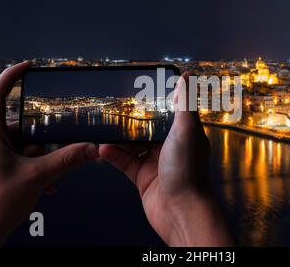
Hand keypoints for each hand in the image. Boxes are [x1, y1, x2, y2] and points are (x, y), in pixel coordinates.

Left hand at [0, 62, 98, 245]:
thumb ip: (67, 159)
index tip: (27, 67)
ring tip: (51, 175)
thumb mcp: (37, 177)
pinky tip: (48, 185)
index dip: (11, 77)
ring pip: (26, 146)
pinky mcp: (1, 170)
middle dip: (43, 137)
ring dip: (43, 158)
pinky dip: (38, 169)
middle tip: (59, 139)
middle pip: (22, 125)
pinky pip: (24, 161)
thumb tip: (91, 148)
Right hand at [99, 73, 234, 245]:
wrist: (179, 211)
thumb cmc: (187, 171)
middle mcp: (170, 148)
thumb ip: (184, 104)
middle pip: (147, 128)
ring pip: (133, 145)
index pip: (168, 113)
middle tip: (114, 108)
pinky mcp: (143, 178)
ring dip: (118, 138)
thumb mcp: (186, 130)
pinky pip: (125, 162)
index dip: (155, 102)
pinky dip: (113, 155)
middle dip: (131, 120)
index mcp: (183, 135)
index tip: (139, 91)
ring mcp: (156, 163)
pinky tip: (102, 148)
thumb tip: (186, 77)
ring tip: (103, 128)